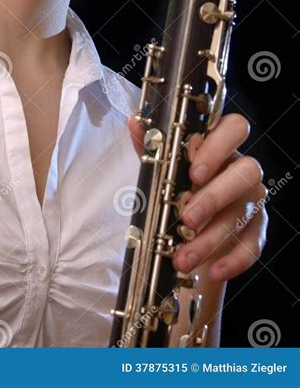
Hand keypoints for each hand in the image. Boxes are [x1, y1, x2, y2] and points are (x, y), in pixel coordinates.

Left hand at [127, 112, 267, 282]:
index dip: (218, 146)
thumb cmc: (177, 190)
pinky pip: (253, 245)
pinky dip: (233, 260)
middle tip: (186, 218)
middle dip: (215, 196)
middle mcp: (241, 168)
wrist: (188, 230)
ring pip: (244, 212)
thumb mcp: (161, 168)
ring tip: (183, 256)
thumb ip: (152, 146)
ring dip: (212, 237)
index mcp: (220, 145)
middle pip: (247, 171)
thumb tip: (135, 122)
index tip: (193, 171)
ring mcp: (252, 199)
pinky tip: (213, 269)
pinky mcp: (257, 229)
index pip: (234, 128)